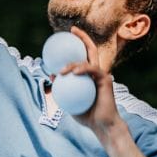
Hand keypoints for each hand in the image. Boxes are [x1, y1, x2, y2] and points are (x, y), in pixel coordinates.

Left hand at [60, 27, 123, 145]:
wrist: (103, 126)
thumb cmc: (87, 116)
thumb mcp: (70, 102)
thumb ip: (63, 89)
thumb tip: (51, 76)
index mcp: (89, 76)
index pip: (83, 56)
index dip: (77, 44)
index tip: (66, 37)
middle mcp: (97, 72)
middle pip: (91, 50)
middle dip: (82, 37)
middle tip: (72, 30)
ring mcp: (102, 75)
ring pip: (88, 61)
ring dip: (73, 64)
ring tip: (61, 71)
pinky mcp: (106, 79)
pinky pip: (92, 70)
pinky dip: (82, 70)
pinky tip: (73, 72)